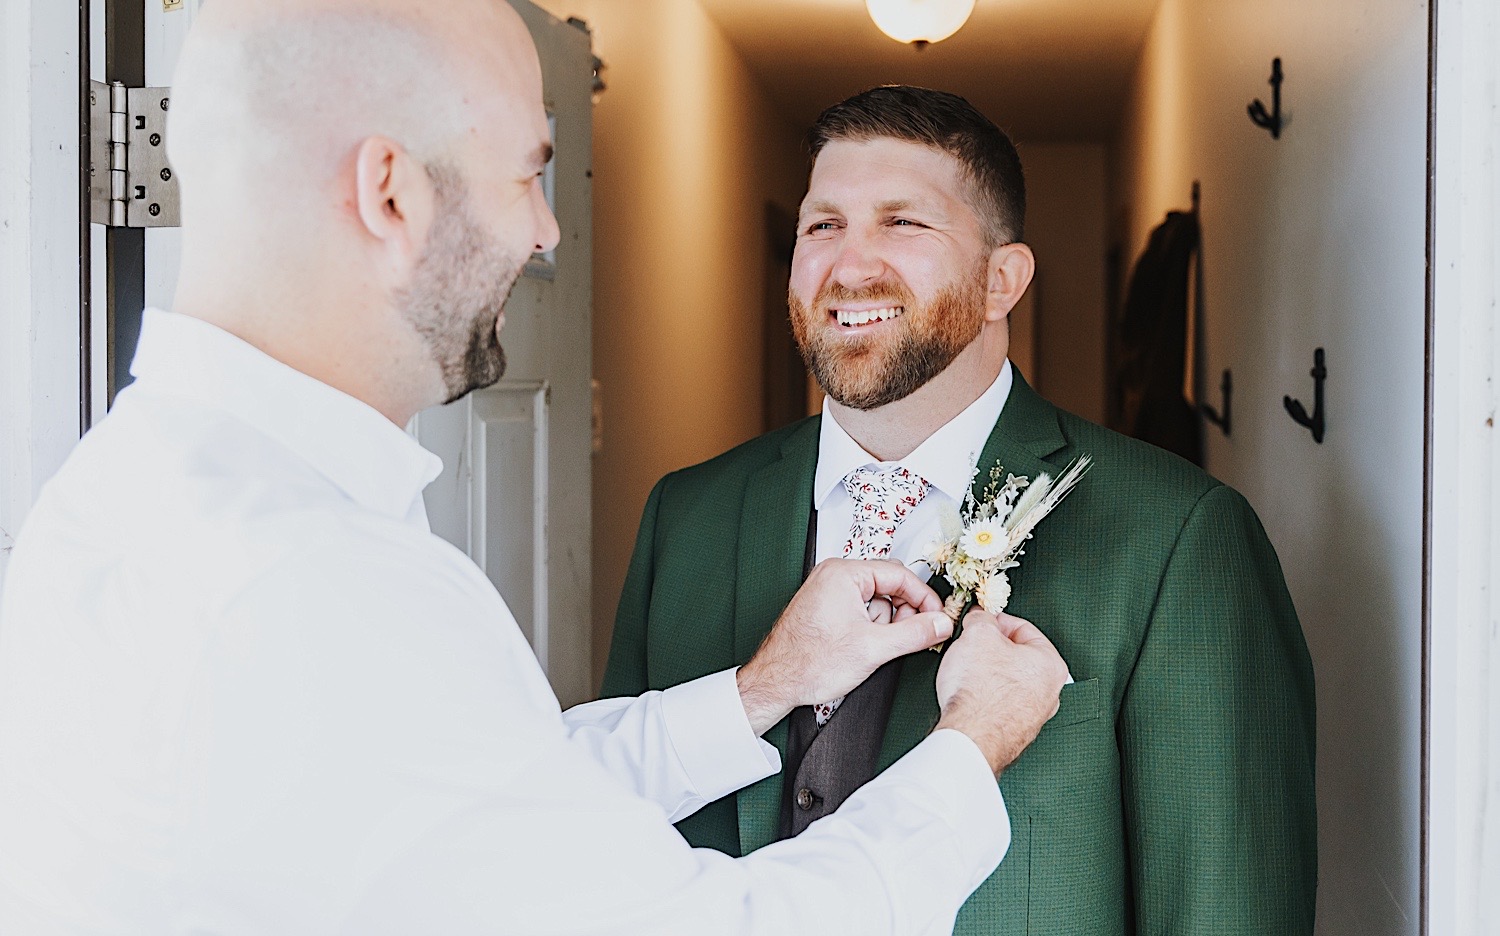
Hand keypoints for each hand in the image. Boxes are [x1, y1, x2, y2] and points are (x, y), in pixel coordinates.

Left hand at [736, 558, 952, 734]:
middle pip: (889, 586)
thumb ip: (915, 634)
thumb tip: (941, 624)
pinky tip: (860, 648)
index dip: (924, 599)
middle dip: (901, 615)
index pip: (900, 575)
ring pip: (876, 602)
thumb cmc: (807, 663)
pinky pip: (861, 611)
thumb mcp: (874, 649)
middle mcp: (833, 576)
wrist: (775, 683)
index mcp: (843, 573)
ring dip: (882, 626)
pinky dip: (869, 629)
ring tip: (869, 647)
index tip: (937, 619)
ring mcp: (828, 592)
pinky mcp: (826, 609)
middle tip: (905, 638)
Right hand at [934, 608, 1069, 775]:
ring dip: (987, 674)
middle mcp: (1050, 693)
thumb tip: (981, 618)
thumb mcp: (977, 635)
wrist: (971, 738)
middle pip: (1017, 657)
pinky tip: (969, 697)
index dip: (996, 621)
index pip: (1023, 629)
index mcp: (1050, 664)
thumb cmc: (981, 694)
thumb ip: (982, 619)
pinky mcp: (1015, 732)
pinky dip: (984, 698)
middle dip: (991, 649)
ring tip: (967, 673)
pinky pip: (999, 705)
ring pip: (1008, 682)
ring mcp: (1033, 716)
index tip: (981, 621)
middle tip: (971, 647)